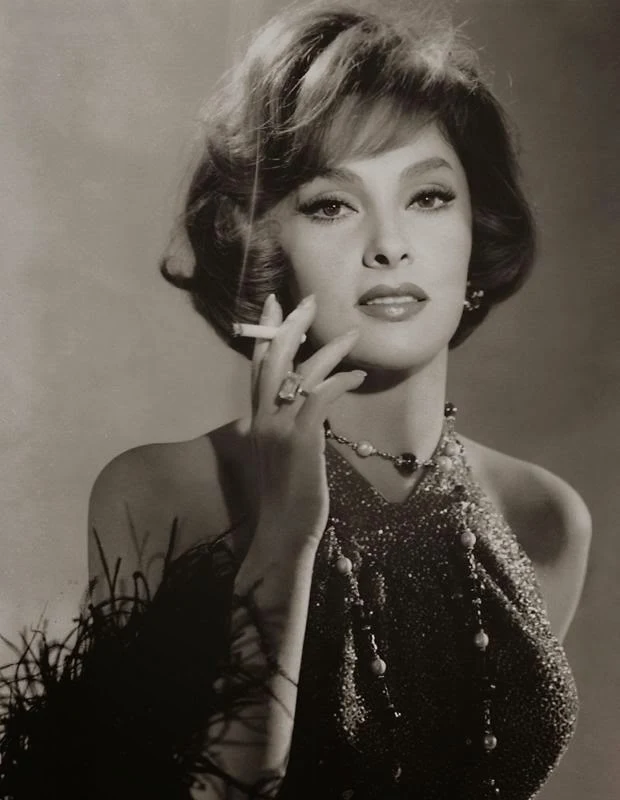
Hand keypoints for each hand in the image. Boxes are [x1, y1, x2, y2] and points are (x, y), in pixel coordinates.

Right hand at [250, 293, 365, 554]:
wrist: (282, 533)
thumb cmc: (285, 497)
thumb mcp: (276, 457)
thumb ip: (278, 429)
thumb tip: (294, 411)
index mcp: (255, 420)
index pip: (256, 366)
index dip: (264, 333)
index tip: (274, 306)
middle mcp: (262, 418)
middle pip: (272, 358)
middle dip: (291, 325)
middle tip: (310, 300)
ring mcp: (279, 427)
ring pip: (301, 373)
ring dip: (329, 349)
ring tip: (353, 334)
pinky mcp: (301, 439)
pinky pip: (321, 396)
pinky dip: (341, 380)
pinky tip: (358, 375)